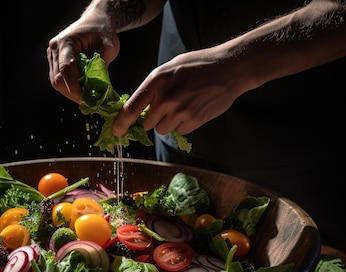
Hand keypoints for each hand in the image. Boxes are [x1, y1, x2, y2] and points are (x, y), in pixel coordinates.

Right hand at [47, 13, 120, 103]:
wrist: (96, 21)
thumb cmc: (102, 31)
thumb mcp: (108, 47)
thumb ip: (101, 67)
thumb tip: (99, 90)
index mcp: (66, 41)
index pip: (66, 69)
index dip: (75, 87)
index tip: (87, 99)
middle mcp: (55, 49)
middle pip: (58, 79)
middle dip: (74, 93)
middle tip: (90, 102)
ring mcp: (53, 55)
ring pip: (57, 83)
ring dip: (71, 93)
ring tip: (87, 97)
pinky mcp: (55, 62)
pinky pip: (59, 80)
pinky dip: (70, 88)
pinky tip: (82, 90)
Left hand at [112, 47, 248, 136]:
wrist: (229, 69)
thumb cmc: (198, 65)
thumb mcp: (170, 69)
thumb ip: (154, 87)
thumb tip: (139, 108)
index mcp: (156, 81)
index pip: (131, 107)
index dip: (121, 122)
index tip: (116, 131)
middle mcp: (166, 98)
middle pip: (148, 123)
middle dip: (154, 118)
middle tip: (167, 106)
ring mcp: (180, 111)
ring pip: (163, 129)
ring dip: (169, 122)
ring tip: (182, 106)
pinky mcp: (193, 121)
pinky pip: (179, 131)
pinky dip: (184, 124)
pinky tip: (193, 109)